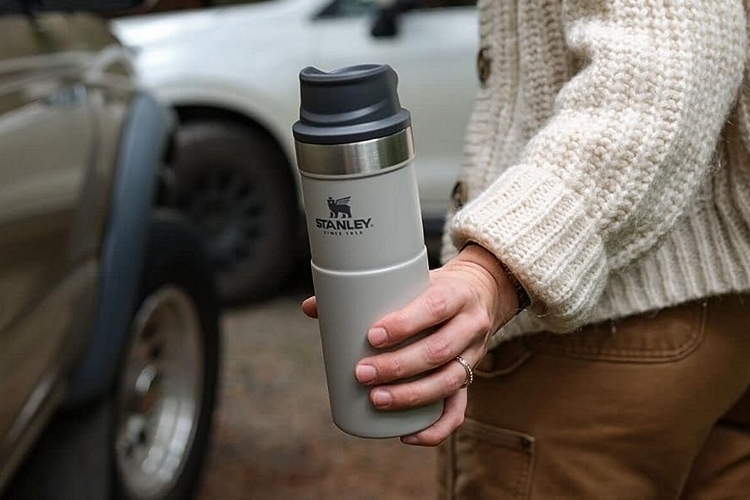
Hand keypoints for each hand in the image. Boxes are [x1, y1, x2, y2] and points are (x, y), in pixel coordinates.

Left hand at [302, 244, 520, 445]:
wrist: (480, 294)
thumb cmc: (431, 288)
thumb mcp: (410, 280)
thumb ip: (366, 293)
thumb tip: (311, 307)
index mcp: (456, 294)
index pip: (435, 308)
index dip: (404, 324)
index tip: (371, 336)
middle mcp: (471, 326)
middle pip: (439, 351)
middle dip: (398, 367)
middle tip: (362, 373)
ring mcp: (474, 356)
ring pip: (448, 382)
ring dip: (410, 396)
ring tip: (376, 400)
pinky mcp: (471, 380)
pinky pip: (459, 411)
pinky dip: (434, 429)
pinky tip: (406, 435)